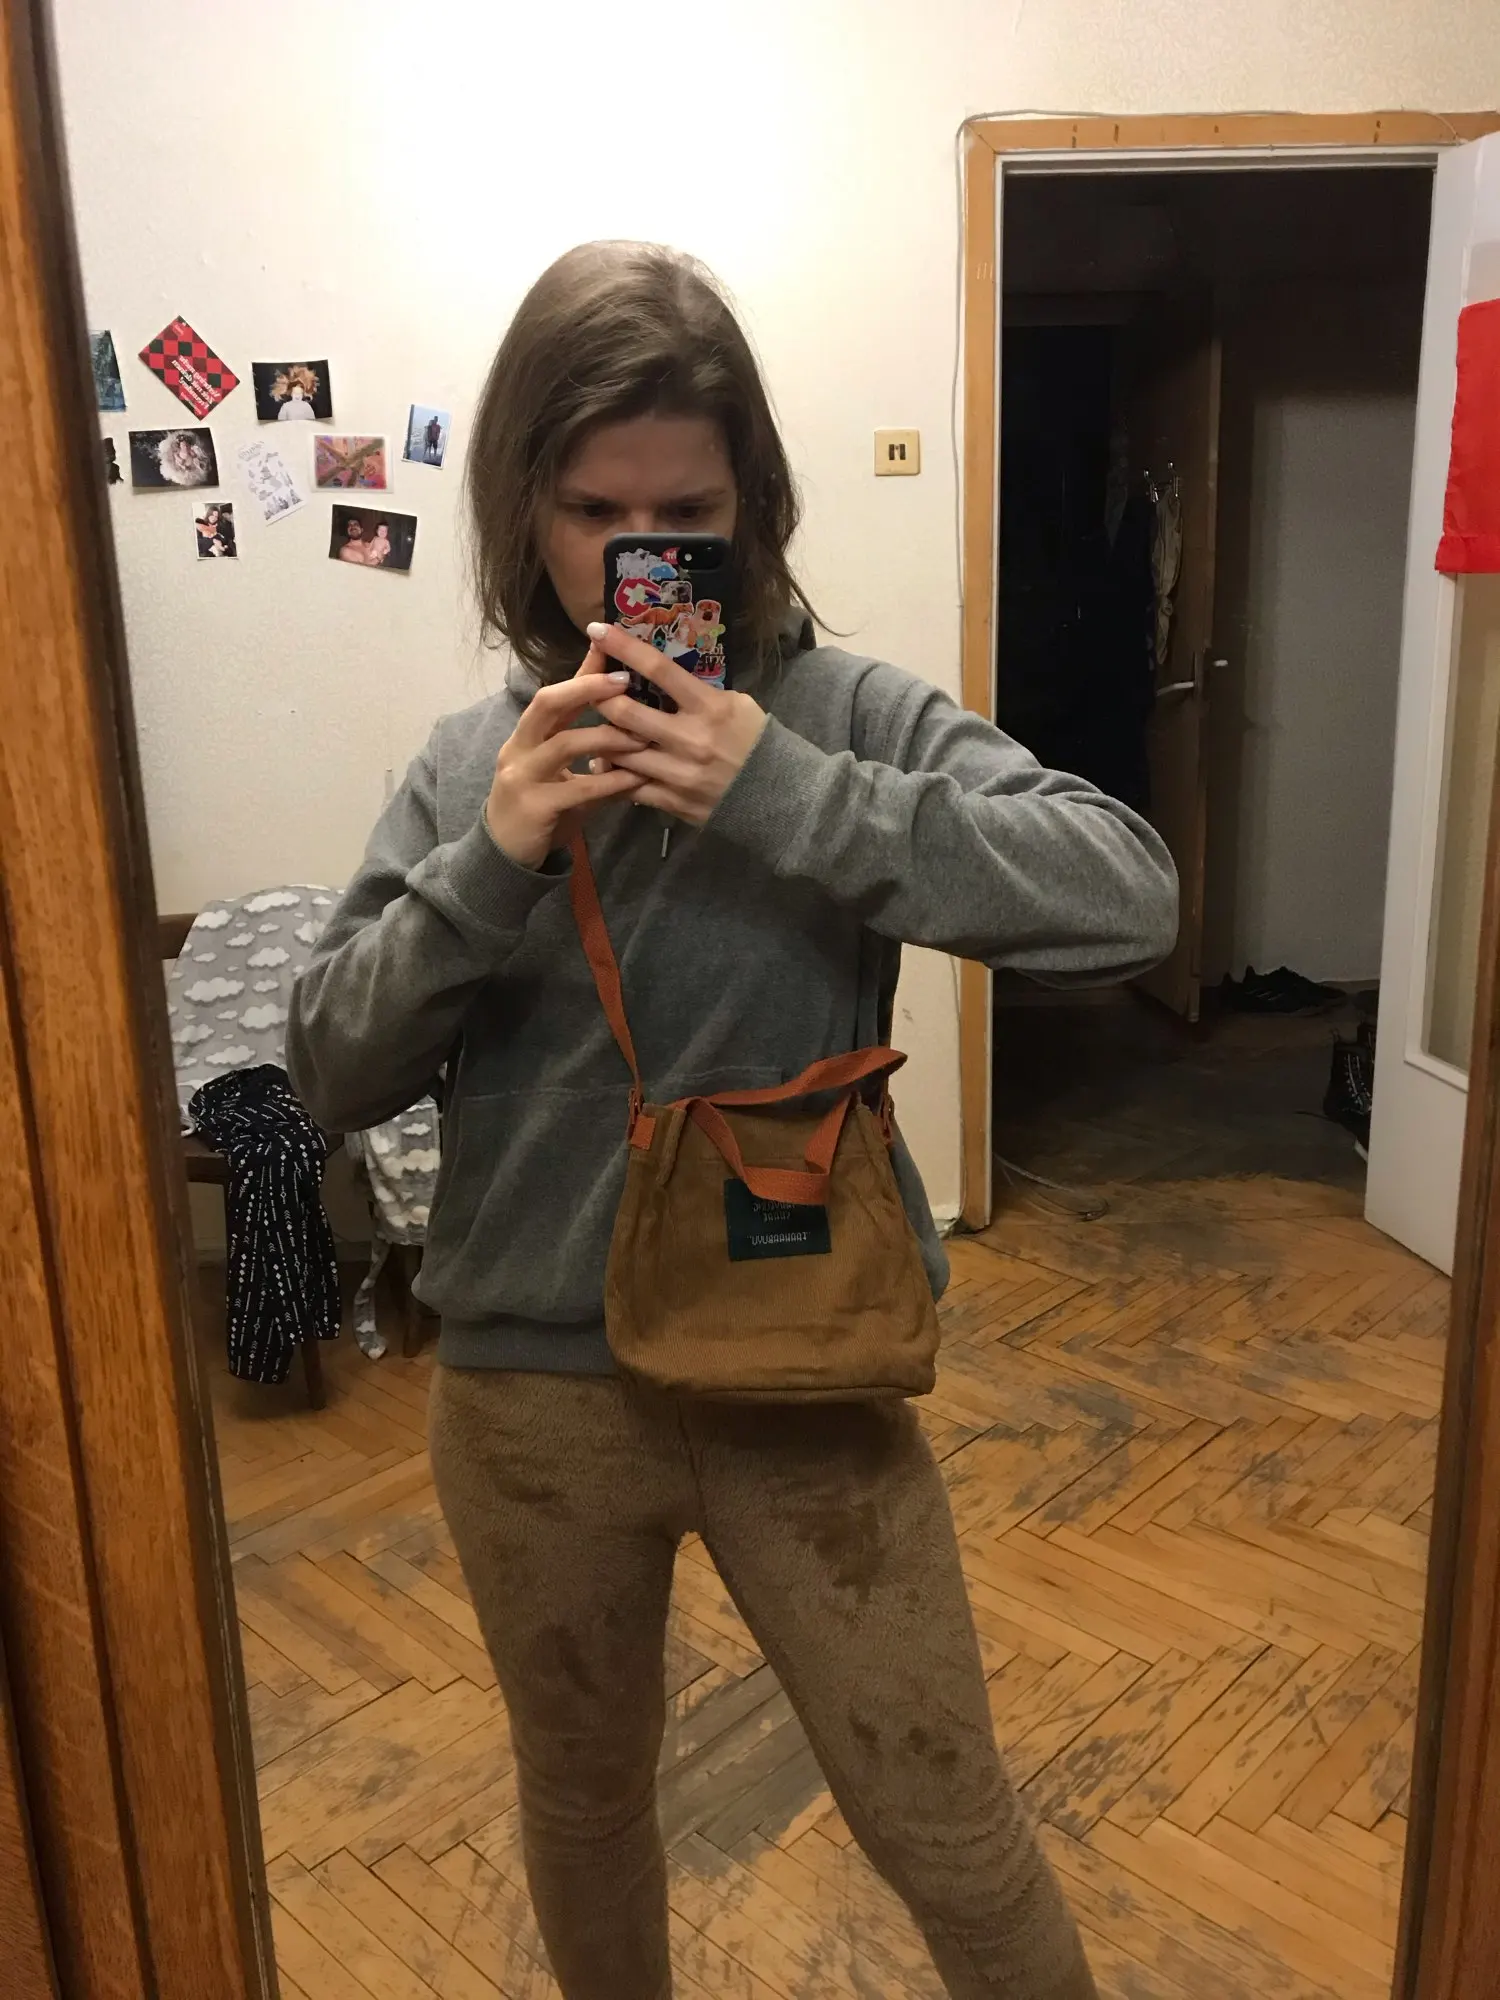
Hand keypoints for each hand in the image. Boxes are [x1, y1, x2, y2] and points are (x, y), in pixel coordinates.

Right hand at [484, 653, 644, 867]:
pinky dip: (609, 782)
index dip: (580, 672)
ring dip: (607, 737)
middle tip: (624, 681)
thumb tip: (632, 728)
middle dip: (585, 688)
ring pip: (564, 744)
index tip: (609, 649)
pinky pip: (577, 788)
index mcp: (526, 737)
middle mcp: (518, 749)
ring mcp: (522, 776)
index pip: (553, 695)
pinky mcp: (534, 806)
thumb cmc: (539, 812)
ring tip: (641, 737)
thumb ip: (590, 754)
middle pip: (547, 704)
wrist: (505, 858)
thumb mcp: (562, 776)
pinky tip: (635, 779)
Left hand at [585, 621, 767, 824]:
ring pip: (620, 753)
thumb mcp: (736, 705)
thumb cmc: (755, 742)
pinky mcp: (674, 802)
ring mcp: (679, 774)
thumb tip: (659, 678)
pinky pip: (630, 787)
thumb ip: (697, 693)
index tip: (597, 630)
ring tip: (594, 732)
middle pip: (626, 713)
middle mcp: (690, 739)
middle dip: (600, 698)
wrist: (779, 796)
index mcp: (708, 708)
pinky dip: (614, 774)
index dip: (624, 647)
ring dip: (603, 739)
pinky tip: (607, 764)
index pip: (658, 670)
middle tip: (588, 690)